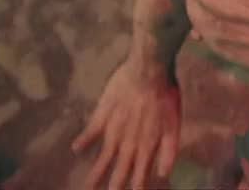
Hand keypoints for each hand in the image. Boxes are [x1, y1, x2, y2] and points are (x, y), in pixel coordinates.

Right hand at [72, 59, 180, 189]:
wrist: (150, 71)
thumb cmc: (166, 96)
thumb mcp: (174, 125)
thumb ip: (169, 150)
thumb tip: (162, 174)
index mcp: (146, 146)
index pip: (139, 175)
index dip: (135, 187)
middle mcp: (128, 142)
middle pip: (118, 171)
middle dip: (112, 187)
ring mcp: (113, 129)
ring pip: (103, 157)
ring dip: (95, 173)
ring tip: (86, 187)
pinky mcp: (103, 114)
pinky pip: (91, 131)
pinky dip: (83, 140)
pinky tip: (75, 149)